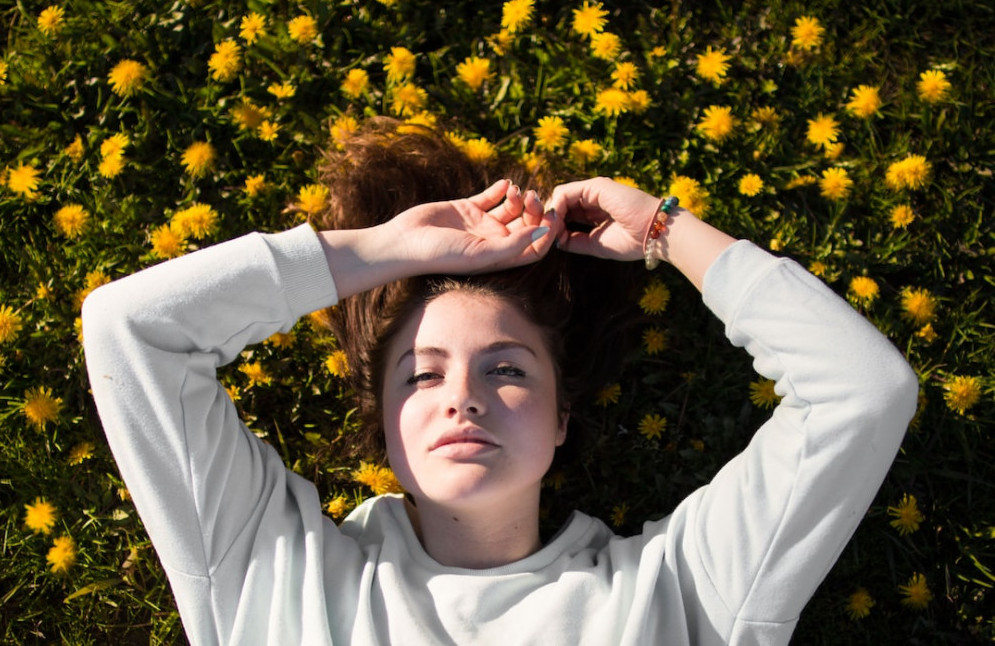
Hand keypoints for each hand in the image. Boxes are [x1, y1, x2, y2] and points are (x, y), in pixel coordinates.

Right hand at [386, 179, 557, 273]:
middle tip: (533, 196)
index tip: (552, 215)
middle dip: (534, 210)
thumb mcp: (481, 253)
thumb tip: (544, 233)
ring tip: (515, 190)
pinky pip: (491, 196)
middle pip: (526, 225)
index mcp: (500, 257)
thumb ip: (514, 244)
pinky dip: (501, 188)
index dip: (547, 232)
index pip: (534, 247)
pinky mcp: (467, 208)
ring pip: (511, 208)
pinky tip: (505, 183)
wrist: (405, 242)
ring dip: (518, 198)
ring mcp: (481, 224)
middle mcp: (494, 241)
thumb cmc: (442, 255)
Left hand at [545, 177, 660, 260]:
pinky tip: (555, 224)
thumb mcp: (596, 244)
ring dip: (549, 215)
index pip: (566, 213)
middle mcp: (592, 196)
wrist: (654, 233)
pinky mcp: (595, 186)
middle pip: (559, 203)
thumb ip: (575, 240)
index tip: (547, 242)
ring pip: (559, 197)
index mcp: (594, 210)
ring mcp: (593, 189)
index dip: (554, 226)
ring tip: (546, 232)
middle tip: (540, 236)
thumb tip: (554, 240)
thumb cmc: (632, 241)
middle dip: (548, 220)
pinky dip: (555, 208)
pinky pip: (564, 193)